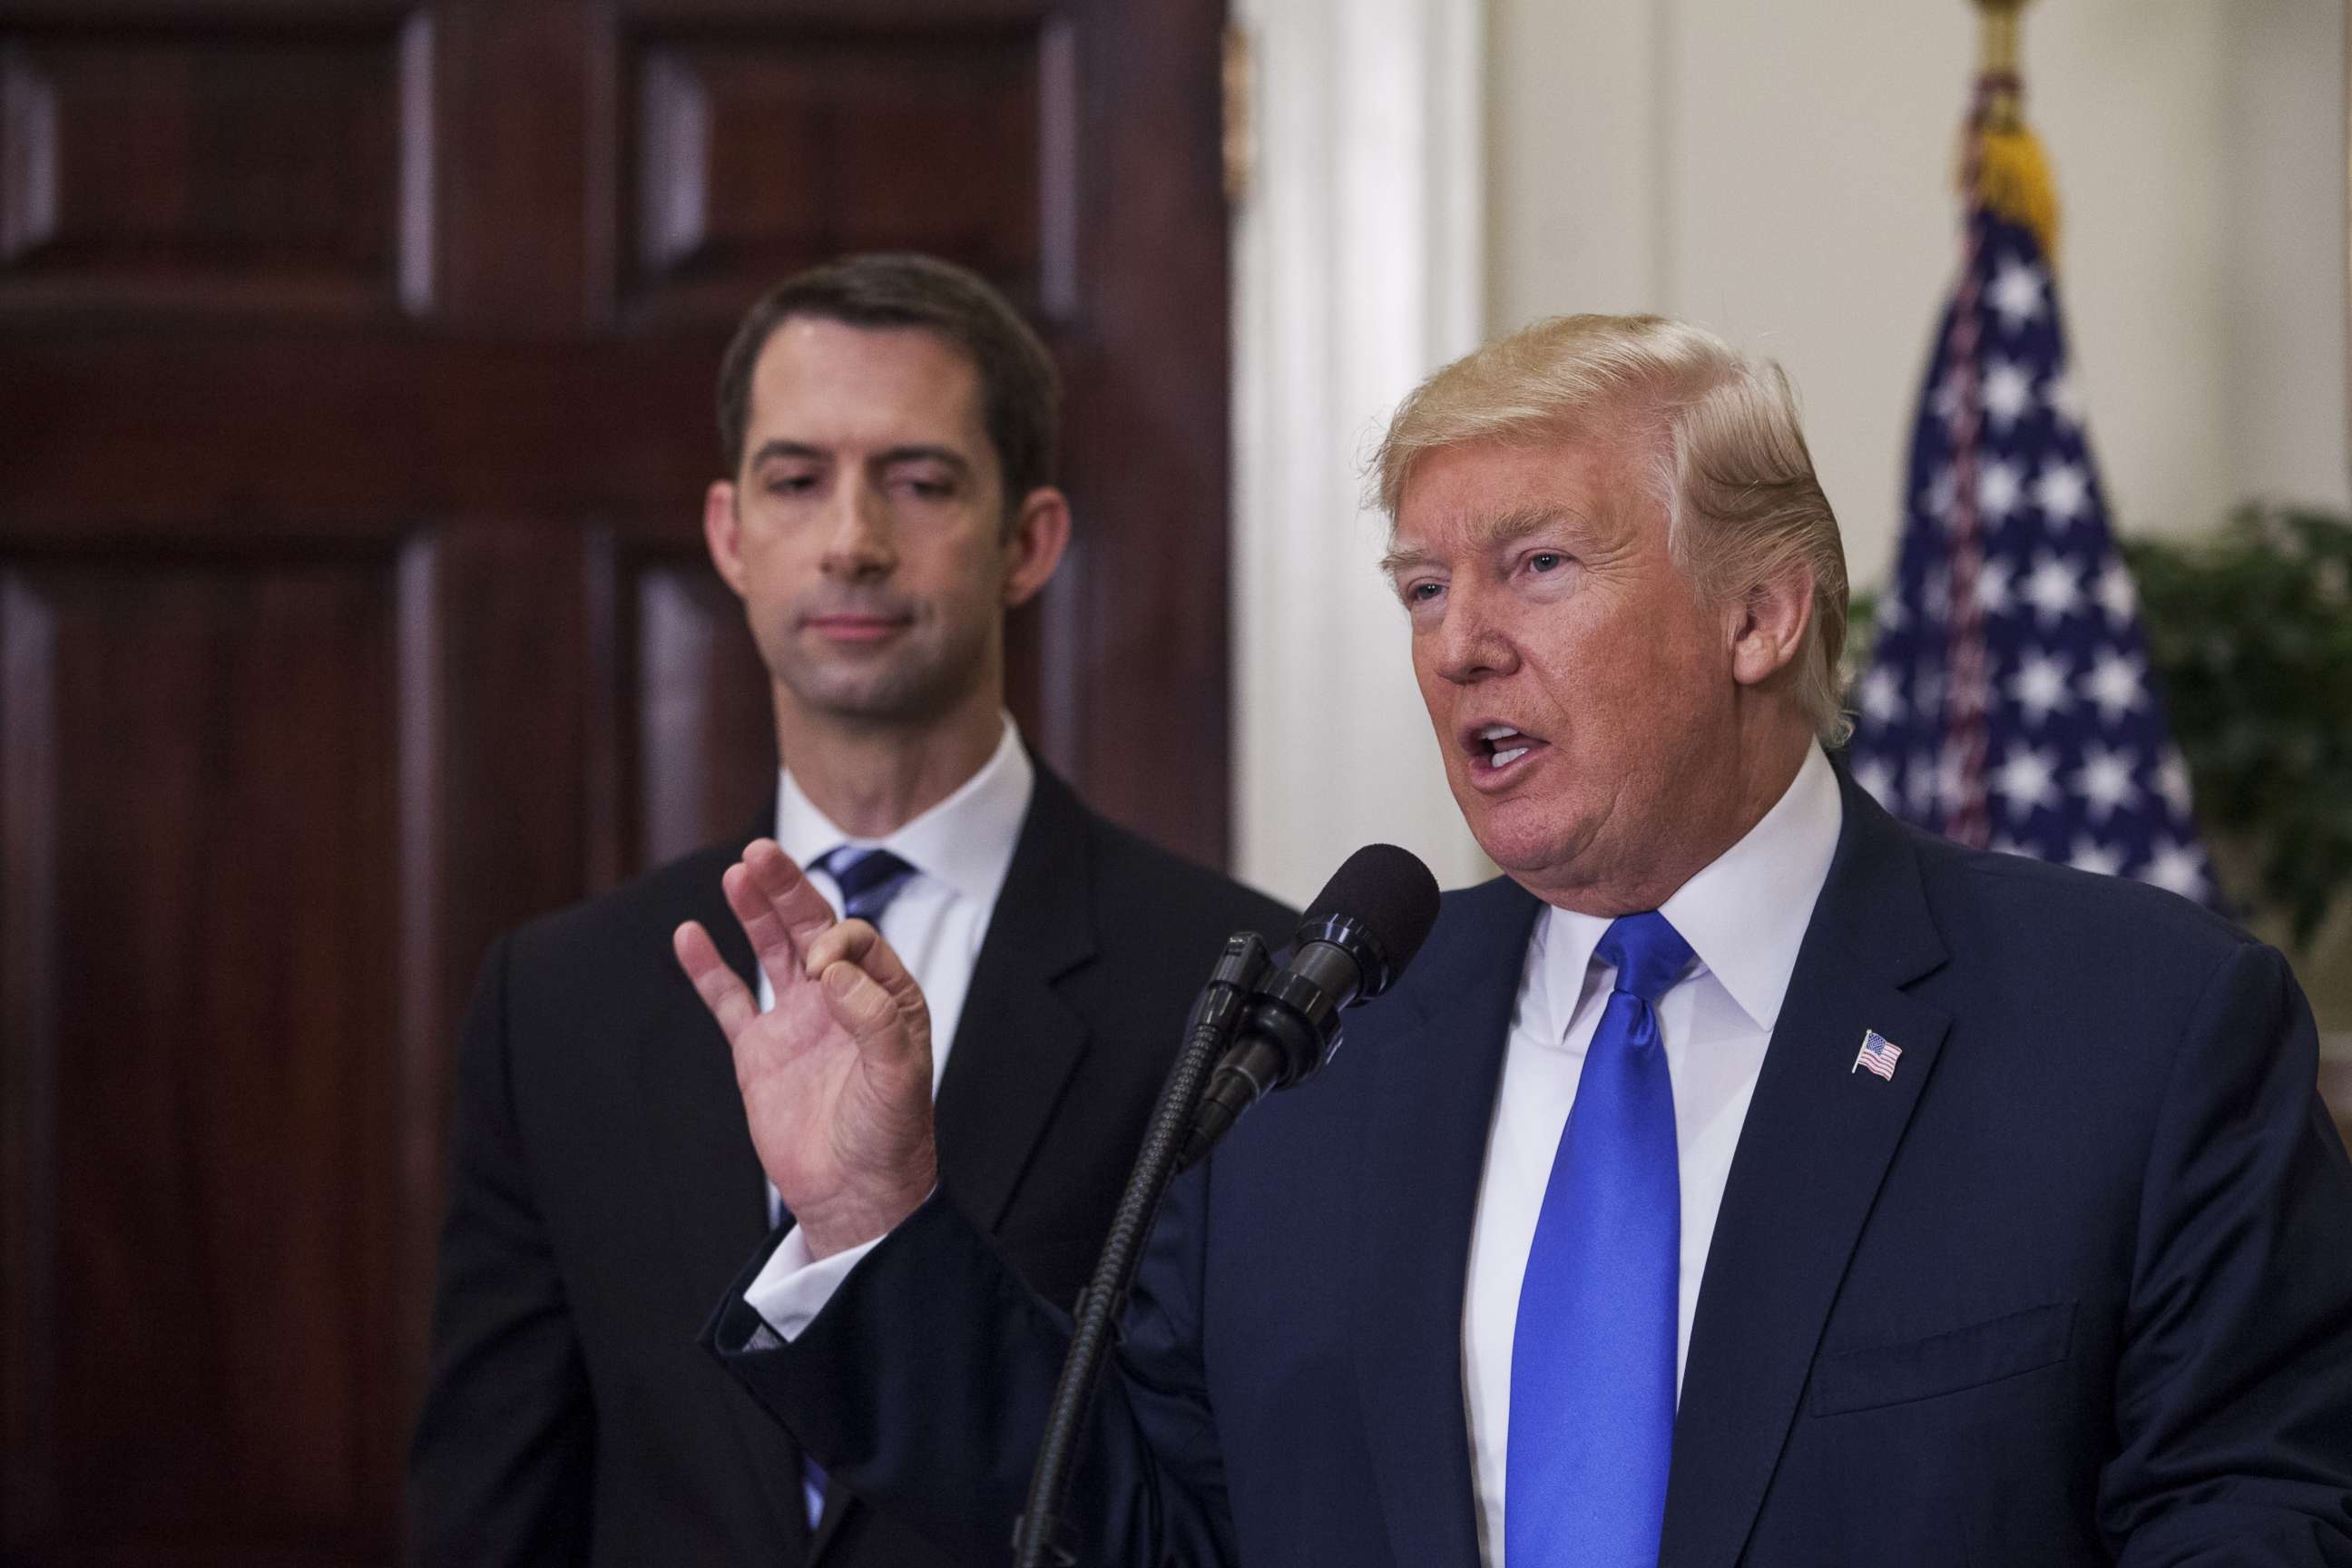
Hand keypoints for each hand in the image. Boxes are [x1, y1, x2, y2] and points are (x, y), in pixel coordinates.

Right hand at [673, 840, 937, 1257]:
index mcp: (884, 998)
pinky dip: (709, 968)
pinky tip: (690, 934)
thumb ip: (873, 1017)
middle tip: (759, 851)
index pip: (855, 941)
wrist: (854, 1196)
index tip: (820, 969)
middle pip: (810, 928)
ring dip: (754, 911)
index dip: (835, 941)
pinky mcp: (760, 1052)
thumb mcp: (898, 1076)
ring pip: (771, 951)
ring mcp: (797, 1022)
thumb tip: (829, 967)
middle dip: (787, 889)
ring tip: (736, 872)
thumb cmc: (890, 1137)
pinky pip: (730, 999)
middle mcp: (841, 1001)